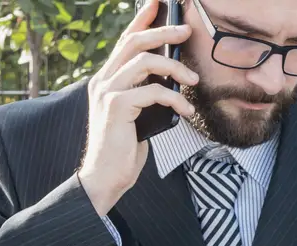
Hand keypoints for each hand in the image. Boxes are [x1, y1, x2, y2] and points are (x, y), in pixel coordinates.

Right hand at [78, 0, 196, 215]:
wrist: (105, 177)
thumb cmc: (122, 149)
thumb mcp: (135, 114)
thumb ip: (143, 92)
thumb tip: (171, 75)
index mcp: (105, 80)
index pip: (125, 41)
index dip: (142, 18)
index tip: (159, 3)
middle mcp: (103, 81)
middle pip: (134, 42)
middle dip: (163, 32)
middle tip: (185, 31)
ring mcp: (108, 92)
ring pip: (145, 62)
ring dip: (175, 68)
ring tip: (193, 81)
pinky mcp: (117, 106)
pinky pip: (154, 91)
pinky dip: (175, 97)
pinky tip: (185, 109)